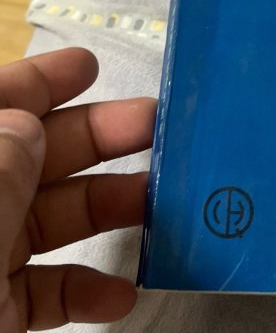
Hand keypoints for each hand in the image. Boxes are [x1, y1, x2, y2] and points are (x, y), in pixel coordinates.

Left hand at [0, 48, 155, 331]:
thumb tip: (26, 122)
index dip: (40, 80)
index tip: (91, 67)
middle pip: (36, 156)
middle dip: (99, 136)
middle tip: (156, 124)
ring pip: (53, 220)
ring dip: (109, 209)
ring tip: (160, 203)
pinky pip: (48, 290)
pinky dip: (86, 291)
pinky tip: (119, 296)